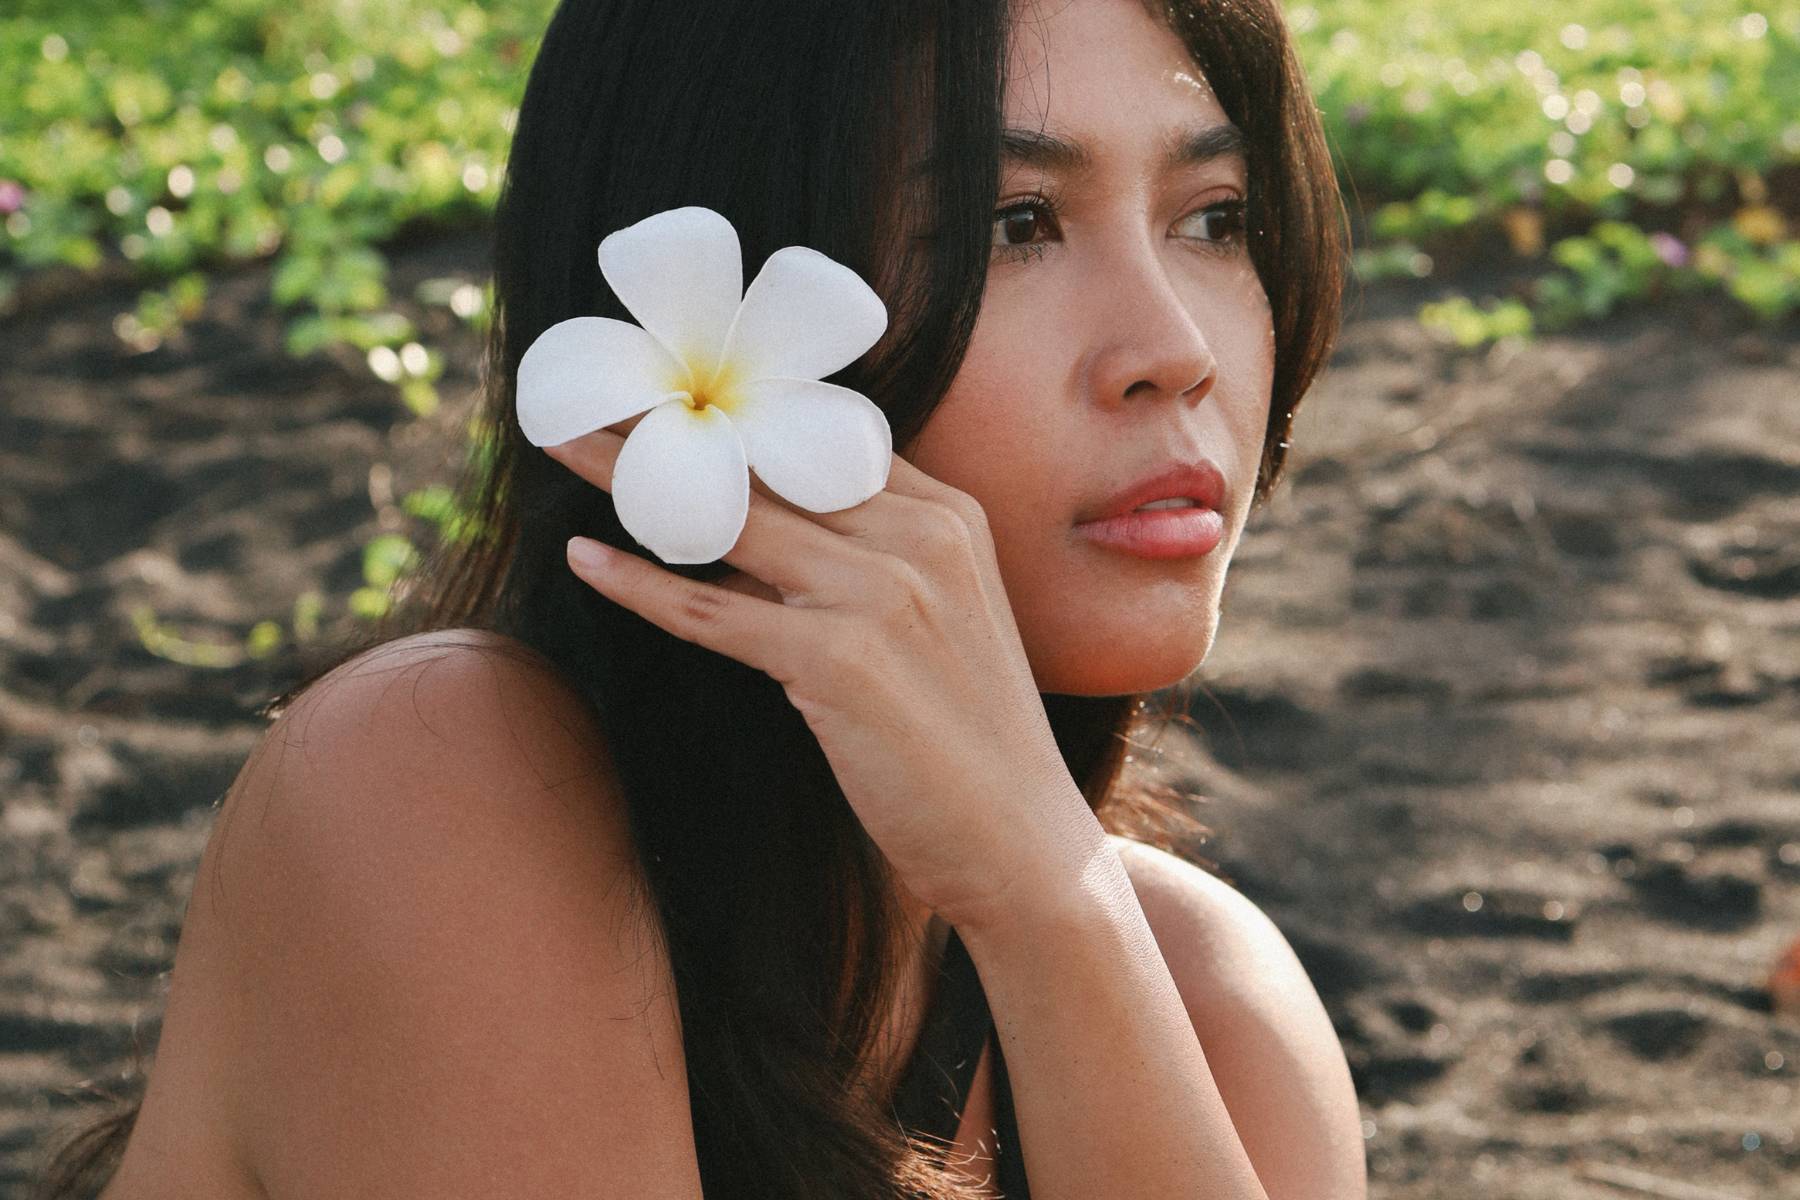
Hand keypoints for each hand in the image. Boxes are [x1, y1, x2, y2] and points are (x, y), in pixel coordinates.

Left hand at [543, 425, 1096, 930]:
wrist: (1022, 843)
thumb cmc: (973, 743)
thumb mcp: (940, 624)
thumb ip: (869, 567)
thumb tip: (756, 545)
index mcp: (951, 518)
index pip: (826, 440)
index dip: (742, 414)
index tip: (671, 396)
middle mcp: (921, 538)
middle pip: (771, 462)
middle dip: (673, 428)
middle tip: (592, 403)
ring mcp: (882, 594)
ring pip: (734, 520)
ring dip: (636, 482)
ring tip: (567, 451)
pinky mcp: (840, 659)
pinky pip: (714, 610)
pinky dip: (642, 586)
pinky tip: (585, 562)